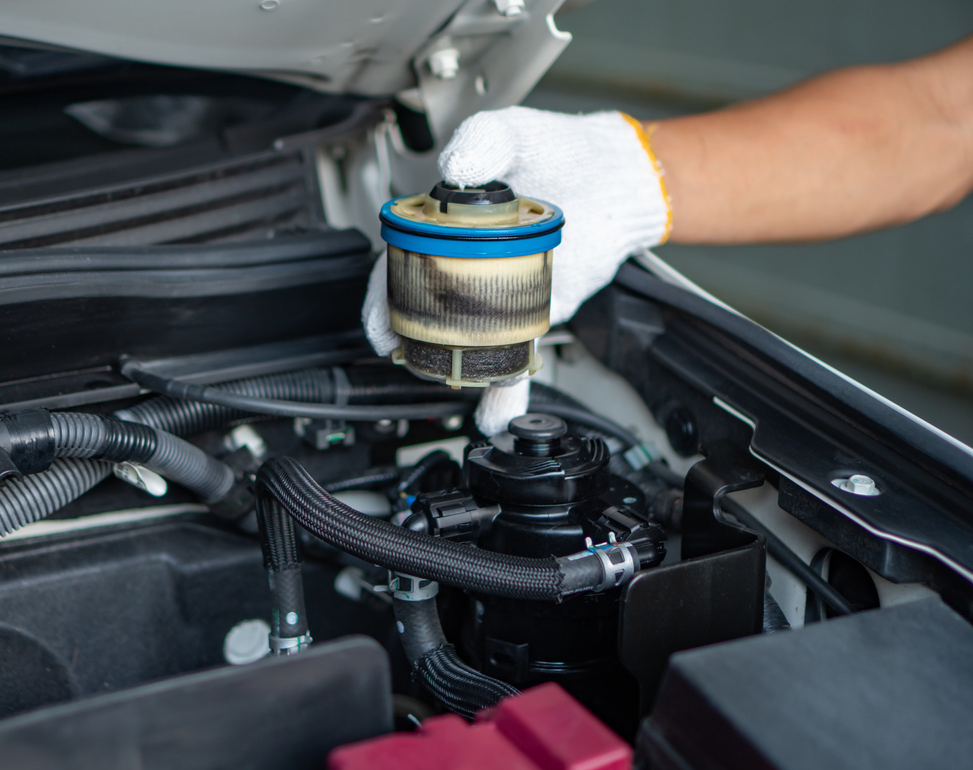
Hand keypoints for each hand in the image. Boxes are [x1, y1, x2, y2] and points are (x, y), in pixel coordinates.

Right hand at [364, 107, 670, 433]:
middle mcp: (466, 266)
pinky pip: (516, 358)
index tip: (378, 319)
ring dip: (450, 372)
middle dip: (405, 339)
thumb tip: (455, 167)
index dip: (381, 295)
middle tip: (399, 353)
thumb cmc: (557, 149)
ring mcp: (499, 294)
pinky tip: (495, 414)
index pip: (399, 266)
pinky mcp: (534, 314)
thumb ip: (482, 139)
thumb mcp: (513, 131)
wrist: (614, 178)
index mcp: (445, 228)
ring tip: (447, 384)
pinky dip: (505, 390)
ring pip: (465, 343)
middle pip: (423, 313)